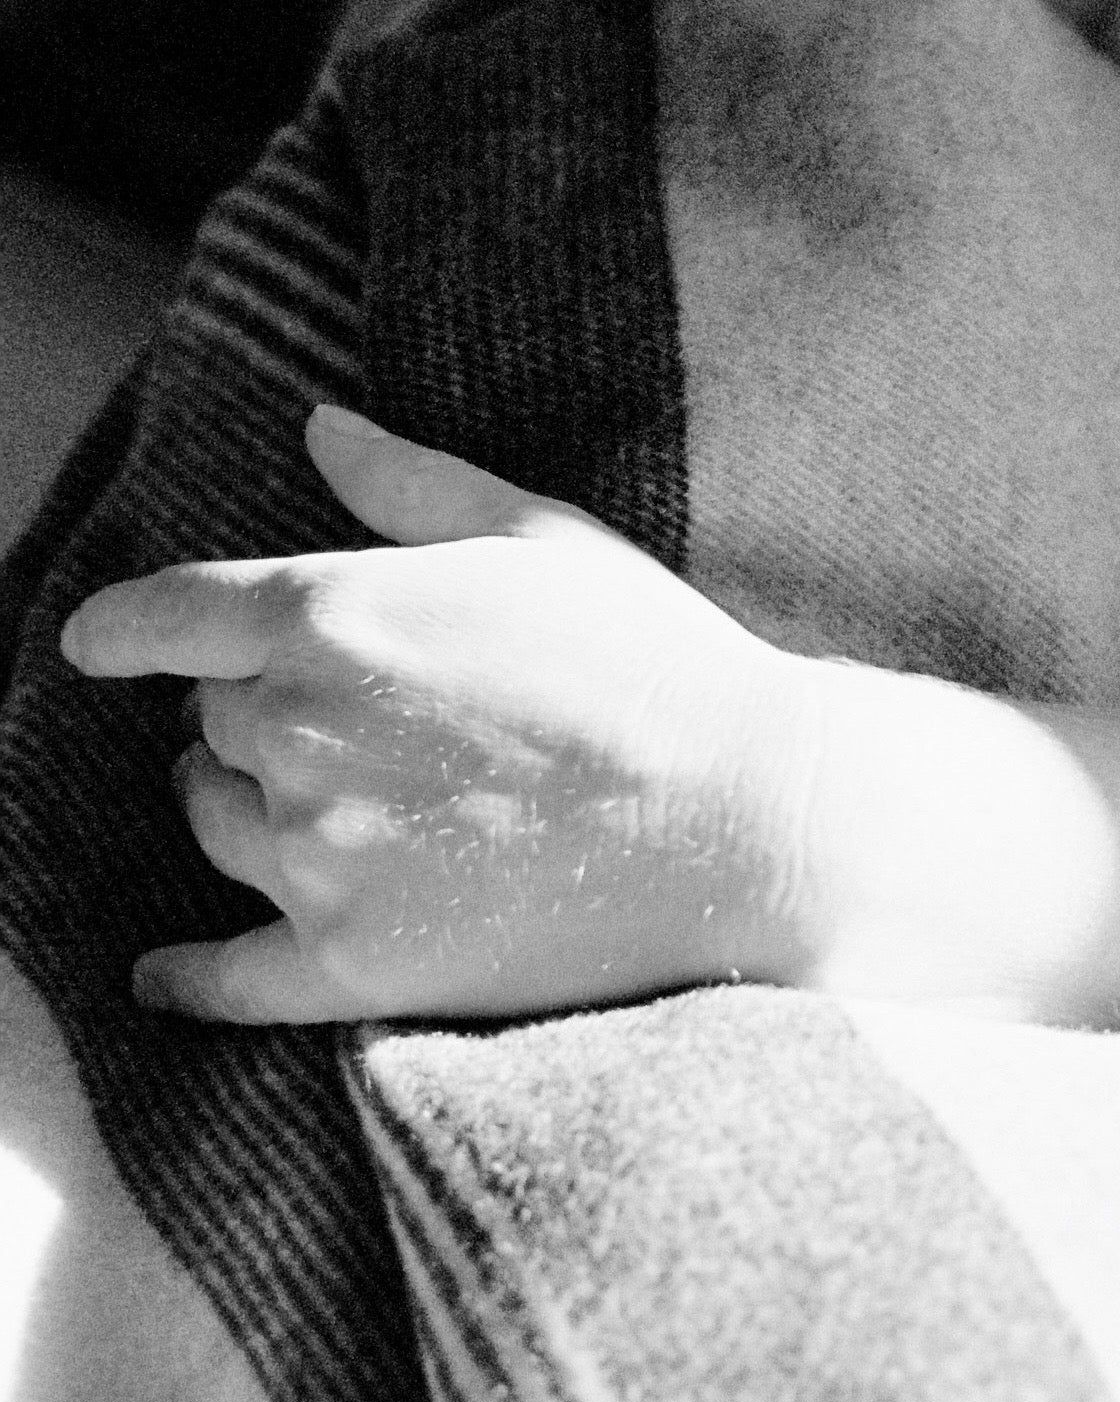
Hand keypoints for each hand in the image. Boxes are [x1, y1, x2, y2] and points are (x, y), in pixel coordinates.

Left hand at [65, 407, 823, 1027]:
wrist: (743, 819)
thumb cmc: (653, 660)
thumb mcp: (539, 536)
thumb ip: (411, 482)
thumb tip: (320, 424)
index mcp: (329, 612)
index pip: (165, 618)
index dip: (121, 629)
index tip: (95, 643)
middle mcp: (296, 732)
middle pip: (209, 724)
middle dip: (253, 713)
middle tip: (349, 720)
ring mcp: (317, 856)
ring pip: (216, 826)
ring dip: (241, 809)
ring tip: (321, 808)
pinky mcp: (351, 964)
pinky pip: (222, 976)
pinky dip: (181, 978)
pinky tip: (161, 975)